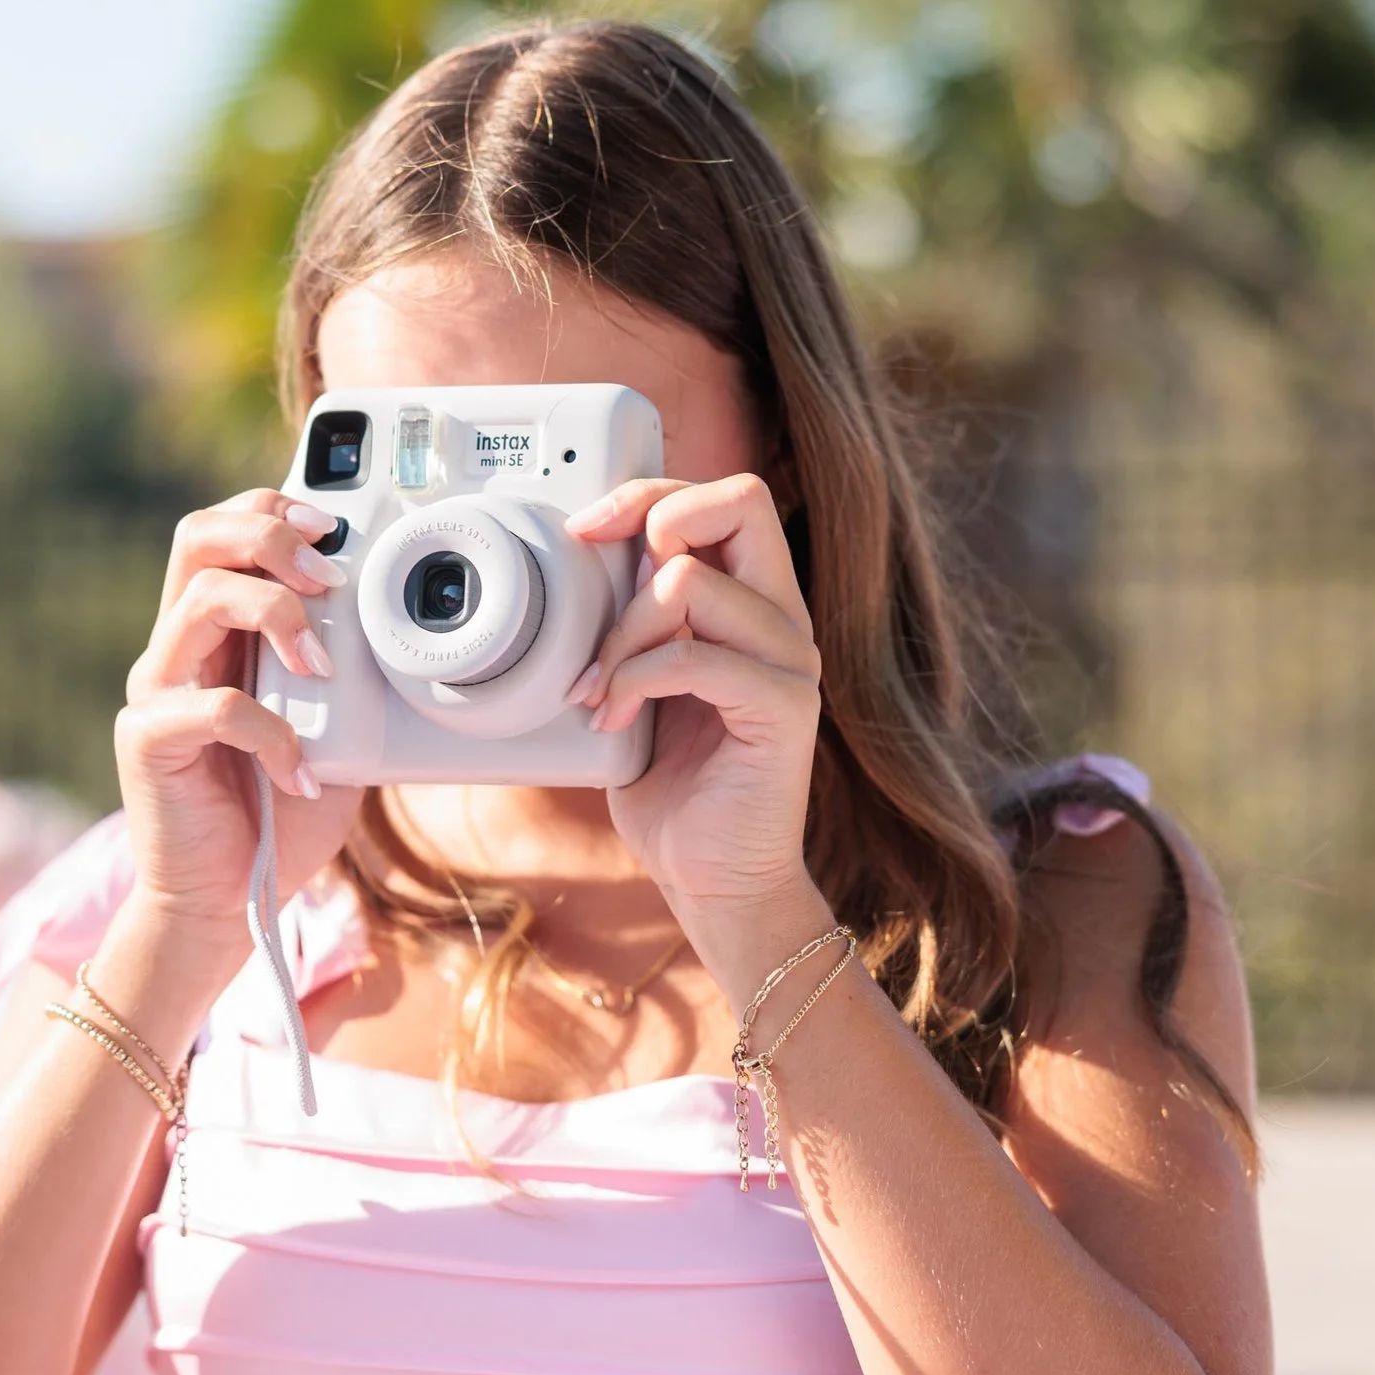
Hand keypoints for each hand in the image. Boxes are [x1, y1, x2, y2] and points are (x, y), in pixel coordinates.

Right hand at [113, 490, 362, 938]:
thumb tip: (399, 630)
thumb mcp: (333, 733)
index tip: (333, 529)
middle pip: (197, 537)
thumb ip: (348, 679)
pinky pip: (214, 705)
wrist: (224, 905)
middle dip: (269, 536)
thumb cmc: (275, 818)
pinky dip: (274, 734)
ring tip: (322, 669)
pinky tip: (301, 774)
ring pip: (202, 600)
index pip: (223, 531)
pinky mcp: (148, 740)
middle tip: (326, 576)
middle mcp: (176, 649)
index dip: (273, 510)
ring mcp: (156, 690)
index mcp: (214, 634)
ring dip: (279, 618)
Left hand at [566, 473, 830, 955]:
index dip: (650, 494)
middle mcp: (782, 620)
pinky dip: (634, 680)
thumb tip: (584, 562)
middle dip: (652, 520)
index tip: (586, 533)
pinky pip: (693, 657)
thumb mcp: (639, 680)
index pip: (725, 499)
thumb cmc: (671, 786)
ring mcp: (789, 662)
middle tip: (603, 586)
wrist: (711, 879)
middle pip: (742, 500)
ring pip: (691, 583)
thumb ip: (635, 620)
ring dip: (620, 635)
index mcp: (754, 603)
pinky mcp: (782, 710)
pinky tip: (614, 719)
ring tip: (598, 691)